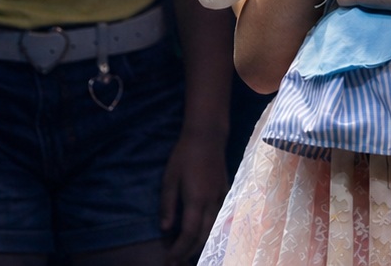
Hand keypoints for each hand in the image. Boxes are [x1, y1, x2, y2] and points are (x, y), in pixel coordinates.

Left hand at [160, 127, 229, 264]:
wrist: (207, 137)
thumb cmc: (184, 156)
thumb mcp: (169, 179)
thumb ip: (168, 205)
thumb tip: (165, 229)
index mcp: (196, 200)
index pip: (188, 234)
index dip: (179, 250)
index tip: (169, 261)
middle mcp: (212, 203)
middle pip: (203, 236)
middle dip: (189, 252)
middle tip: (176, 262)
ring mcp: (221, 198)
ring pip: (213, 229)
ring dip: (201, 243)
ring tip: (188, 252)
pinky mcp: (225, 193)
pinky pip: (219, 218)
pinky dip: (210, 231)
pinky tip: (203, 234)